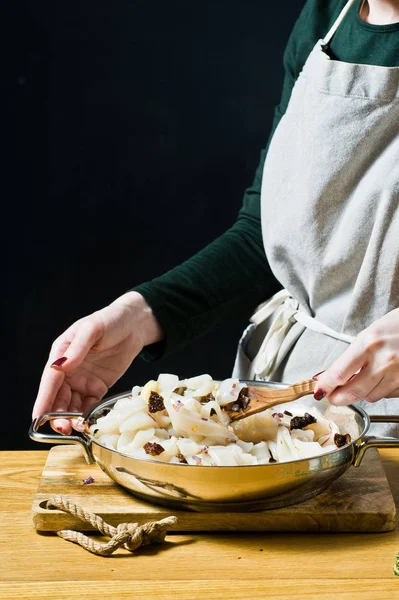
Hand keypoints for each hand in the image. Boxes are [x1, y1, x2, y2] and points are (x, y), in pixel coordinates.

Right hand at [32, 292, 162, 433]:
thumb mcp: (92, 330)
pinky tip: (89, 424)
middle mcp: (69, 370)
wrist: (134, 325)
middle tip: (62, 429)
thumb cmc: (110, 321)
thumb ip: (78, 348)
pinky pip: (90, 406)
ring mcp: (83, 380)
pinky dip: (87, 416)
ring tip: (76, 429)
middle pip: (58, 397)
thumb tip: (62, 365)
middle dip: (57, 415)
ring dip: (71, 418)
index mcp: (62, 354)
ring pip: (72, 405)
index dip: (43, 400)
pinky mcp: (98, 387)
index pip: (50, 380)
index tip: (38, 418)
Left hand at [313, 308, 398, 405]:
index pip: (339, 373)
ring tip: (361, 381)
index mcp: (369, 344)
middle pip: (353, 391)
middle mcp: (383, 360)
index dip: (325, 386)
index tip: (319, 390)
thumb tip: (330, 375)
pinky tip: (380, 379)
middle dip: (338, 398)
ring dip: (361, 393)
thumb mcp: (370, 334)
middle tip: (332, 397)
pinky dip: (380, 391)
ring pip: (371, 396)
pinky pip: (387, 394)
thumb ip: (351, 356)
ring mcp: (397, 373)